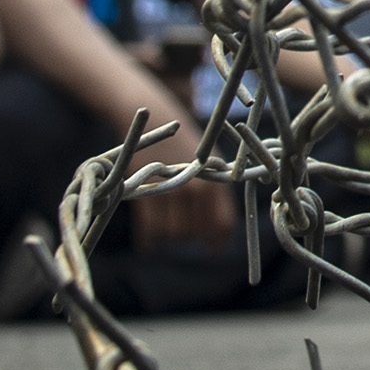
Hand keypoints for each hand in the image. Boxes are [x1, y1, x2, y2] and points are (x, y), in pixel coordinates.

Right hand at [125, 116, 239, 249]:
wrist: (154, 118)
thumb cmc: (183, 143)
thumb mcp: (208, 162)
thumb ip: (214, 193)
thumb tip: (219, 230)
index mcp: (214, 183)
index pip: (223, 224)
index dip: (217, 242)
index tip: (211, 250)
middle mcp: (196, 189)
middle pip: (196, 232)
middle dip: (190, 238)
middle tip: (182, 234)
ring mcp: (171, 191)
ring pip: (173, 233)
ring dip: (169, 238)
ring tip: (165, 229)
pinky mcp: (146, 192)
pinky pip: (149, 230)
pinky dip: (148, 240)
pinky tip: (148, 242)